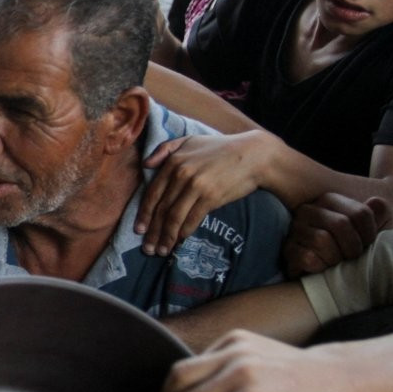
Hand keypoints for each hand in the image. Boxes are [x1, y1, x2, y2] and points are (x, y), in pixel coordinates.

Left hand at [136, 132, 268, 255]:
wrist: (254, 154)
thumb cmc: (220, 148)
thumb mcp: (189, 140)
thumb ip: (164, 149)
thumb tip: (146, 165)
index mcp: (173, 162)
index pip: (152, 193)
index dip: (143, 214)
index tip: (138, 230)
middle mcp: (181, 174)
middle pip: (161, 209)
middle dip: (152, 232)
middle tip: (146, 249)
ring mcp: (196, 186)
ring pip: (174, 217)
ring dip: (166, 237)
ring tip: (160, 251)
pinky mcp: (211, 197)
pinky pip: (192, 219)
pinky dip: (184, 232)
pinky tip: (178, 241)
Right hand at [283, 194, 390, 277]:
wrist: (325, 272)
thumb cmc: (347, 248)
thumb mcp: (366, 229)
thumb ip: (375, 215)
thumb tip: (376, 202)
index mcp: (329, 200)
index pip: (360, 213)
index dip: (369, 234)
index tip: (366, 244)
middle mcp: (308, 210)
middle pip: (340, 224)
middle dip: (352, 247)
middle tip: (351, 258)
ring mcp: (294, 229)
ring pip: (322, 240)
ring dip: (336, 259)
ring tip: (336, 263)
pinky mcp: (287, 249)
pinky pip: (308, 258)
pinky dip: (321, 267)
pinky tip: (322, 269)